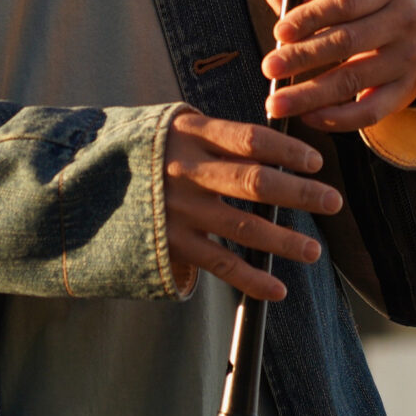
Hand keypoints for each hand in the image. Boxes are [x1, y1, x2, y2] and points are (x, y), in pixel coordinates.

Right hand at [164, 110, 341, 301]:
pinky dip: (252, 279)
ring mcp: (178, 209)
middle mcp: (186, 171)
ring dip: (284, 241)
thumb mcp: (172, 127)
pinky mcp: (170, 243)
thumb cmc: (145, 151)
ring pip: (243, 227)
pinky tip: (278, 289)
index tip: (315, 162)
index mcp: (190, 134)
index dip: (287, 151)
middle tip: (332, 201)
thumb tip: (274, 143)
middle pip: (255, 182)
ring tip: (313, 251)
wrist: (83, 181)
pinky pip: (220, 264)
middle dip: (300, 193)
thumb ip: (217, 136)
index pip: (250, 139)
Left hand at [260, 0, 415, 130]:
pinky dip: (337, 119)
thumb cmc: (371, 4)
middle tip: (269, 68)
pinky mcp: (405, 91)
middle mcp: (404, 21)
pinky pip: (370, 112)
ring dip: (310, 94)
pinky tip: (307, 116)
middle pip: (348, 41)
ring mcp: (408, 59)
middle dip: (303, 56)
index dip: (311, 17)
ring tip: (277, 102)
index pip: (345, 2)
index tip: (280, 32)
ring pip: (354, 80)